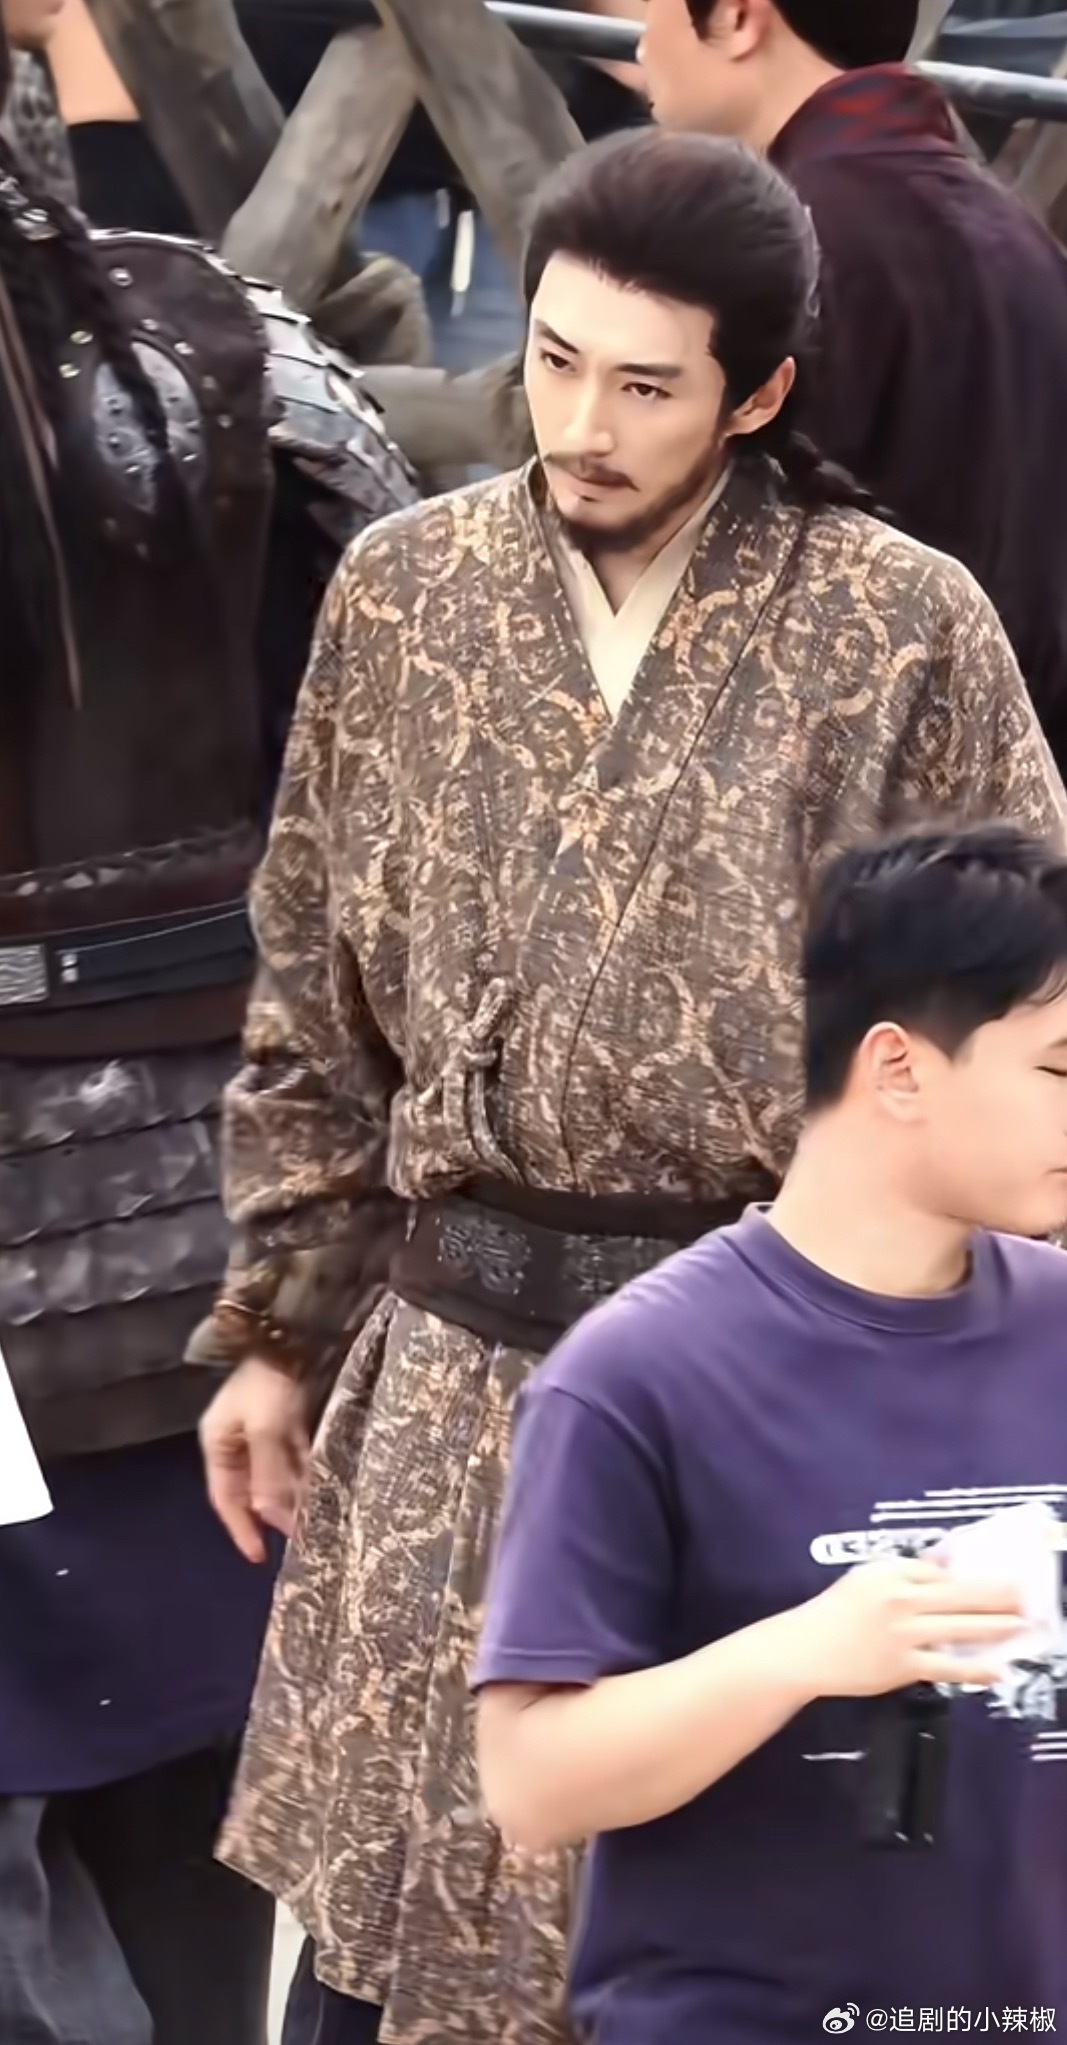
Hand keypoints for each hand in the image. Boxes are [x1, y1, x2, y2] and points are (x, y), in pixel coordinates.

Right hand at [199, 1358, 310, 1563]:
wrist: (297, 1335)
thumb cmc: (270, 1383)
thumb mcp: (267, 1431)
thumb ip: (269, 1476)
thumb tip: (274, 1518)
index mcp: (218, 1443)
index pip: (225, 1498)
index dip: (241, 1528)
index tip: (258, 1557)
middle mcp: (238, 1441)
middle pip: (252, 1490)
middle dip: (272, 1516)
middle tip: (297, 1540)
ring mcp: (264, 1432)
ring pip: (276, 1477)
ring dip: (292, 1499)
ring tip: (313, 1524)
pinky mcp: (289, 1423)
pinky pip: (294, 1461)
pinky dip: (304, 1478)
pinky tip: (319, 1493)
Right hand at [788, 1557, 1026, 1697]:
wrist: (805, 1650)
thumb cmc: (834, 1613)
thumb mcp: (865, 1580)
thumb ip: (903, 1576)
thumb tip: (942, 1571)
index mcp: (891, 1572)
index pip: (940, 1572)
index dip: (972, 1575)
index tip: (999, 1577)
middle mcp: (902, 1598)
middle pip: (961, 1594)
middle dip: (1000, 1595)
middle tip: (1029, 1595)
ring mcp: (905, 1633)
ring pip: (961, 1628)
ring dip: (997, 1626)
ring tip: (1024, 1625)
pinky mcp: (904, 1665)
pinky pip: (948, 1667)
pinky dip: (975, 1668)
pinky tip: (998, 1669)